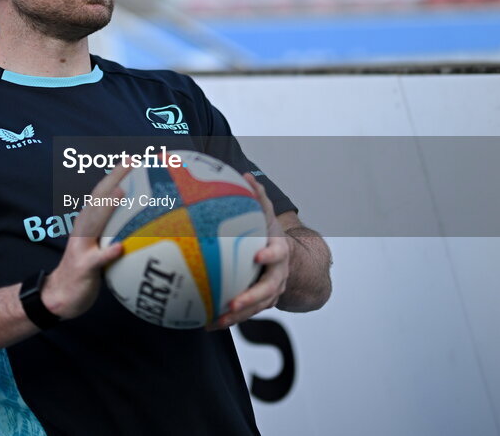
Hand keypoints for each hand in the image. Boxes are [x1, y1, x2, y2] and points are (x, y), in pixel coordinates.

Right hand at [41, 166, 128, 319]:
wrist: (60, 295)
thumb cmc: (87, 268)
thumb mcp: (101, 245)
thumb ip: (117, 231)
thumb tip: (145, 222)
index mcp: (89, 221)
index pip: (103, 192)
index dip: (116, 174)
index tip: (134, 158)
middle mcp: (83, 228)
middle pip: (98, 198)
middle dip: (114, 178)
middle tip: (131, 162)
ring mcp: (81, 246)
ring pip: (95, 222)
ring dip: (108, 207)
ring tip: (124, 191)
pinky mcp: (83, 266)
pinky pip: (97, 259)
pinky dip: (108, 252)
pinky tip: (120, 247)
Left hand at [206, 173, 291, 329]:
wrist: (293, 261)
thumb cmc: (270, 234)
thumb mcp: (268, 215)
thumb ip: (259, 197)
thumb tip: (246, 175)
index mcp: (280, 252)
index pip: (278, 254)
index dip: (270, 256)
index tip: (258, 255)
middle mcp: (278, 275)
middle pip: (268, 290)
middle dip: (251, 298)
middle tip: (233, 303)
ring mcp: (271, 292)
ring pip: (256, 308)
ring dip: (237, 316)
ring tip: (216, 321)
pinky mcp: (260, 304)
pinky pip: (245, 314)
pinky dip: (227, 319)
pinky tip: (206, 324)